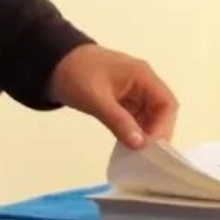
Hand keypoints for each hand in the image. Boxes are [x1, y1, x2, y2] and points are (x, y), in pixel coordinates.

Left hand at [48, 45, 177, 150]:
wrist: (53, 63)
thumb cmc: (75, 74)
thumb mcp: (95, 99)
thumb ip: (118, 120)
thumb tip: (140, 144)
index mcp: (141, 75)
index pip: (166, 103)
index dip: (163, 127)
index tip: (151, 148)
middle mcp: (142, 83)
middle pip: (161, 112)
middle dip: (155, 133)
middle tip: (145, 157)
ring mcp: (133, 92)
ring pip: (149, 117)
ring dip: (144, 135)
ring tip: (137, 156)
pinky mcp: (122, 101)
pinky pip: (136, 119)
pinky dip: (133, 132)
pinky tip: (127, 147)